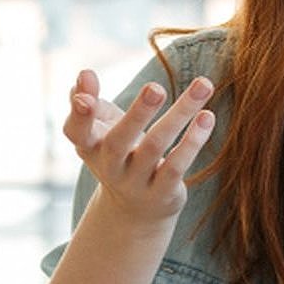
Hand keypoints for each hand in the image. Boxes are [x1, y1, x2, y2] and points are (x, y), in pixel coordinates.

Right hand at [62, 68, 214, 226]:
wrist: (135, 209)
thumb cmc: (118, 153)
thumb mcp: (99, 128)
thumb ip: (87, 99)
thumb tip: (83, 74)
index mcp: (90, 147)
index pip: (76, 131)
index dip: (79, 112)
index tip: (86, 85)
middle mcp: (110, 166)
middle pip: (118, 141)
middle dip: (137, 114)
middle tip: (156, 87)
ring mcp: (136, 181)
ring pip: (156, 146)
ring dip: (180, 114)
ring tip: (203, 85)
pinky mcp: (163, 191)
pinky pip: (177, 165)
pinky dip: (193, 141)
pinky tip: (207, 116)